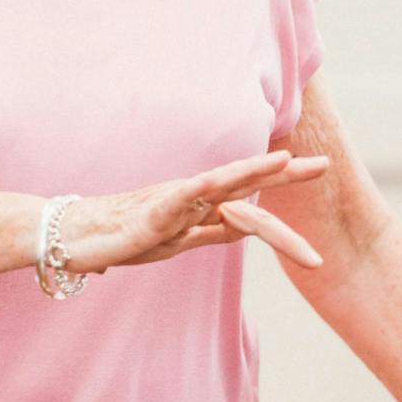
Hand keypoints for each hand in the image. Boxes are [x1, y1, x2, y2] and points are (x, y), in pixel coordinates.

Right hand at [57, 150, 329, 273]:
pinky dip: (201, 190)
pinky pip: (180, 199)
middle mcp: (193, 195)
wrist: (76, 236)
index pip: (253, 192)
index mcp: (202, 204)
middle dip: (286, 174)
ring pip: (220, 184)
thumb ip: (213, 231)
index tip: (321, 167)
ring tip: (285, 161)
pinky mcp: (152, 212)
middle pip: (248, 182)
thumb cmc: (125, 236)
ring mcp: (173, 200)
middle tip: (325, 164)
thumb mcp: (180, 240)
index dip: (286, 180)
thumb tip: (248, 226)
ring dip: (253, 172)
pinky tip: (220, 183)